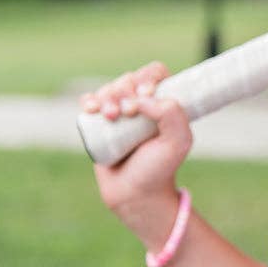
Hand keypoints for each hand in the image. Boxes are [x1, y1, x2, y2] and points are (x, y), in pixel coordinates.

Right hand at [79, 62, 192, 247]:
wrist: (134, 193)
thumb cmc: (160, 168)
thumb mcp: (178, 141)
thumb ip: (172, 114)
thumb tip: (144, 98)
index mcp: (164, 103)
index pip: (155, 73)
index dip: (148, 77)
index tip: (145, 95)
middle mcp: (142, 104)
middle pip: (129, 79)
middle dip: (124, 90)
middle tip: (126, 113)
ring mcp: (119, 113)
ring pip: (109, 89)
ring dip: (107, 96)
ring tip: (111, 116)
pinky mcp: (99, 124)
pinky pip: (91, 102)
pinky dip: (89, 100)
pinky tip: (91, 108)